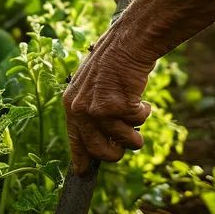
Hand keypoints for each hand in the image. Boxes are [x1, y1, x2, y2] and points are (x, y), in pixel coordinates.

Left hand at [61, 25, 154, 174]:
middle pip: (100, 150)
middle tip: (127, 143)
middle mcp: (80, 109)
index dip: (80, 157)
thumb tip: (97, 138)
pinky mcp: (120, 106)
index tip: (81, 171)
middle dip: (116, 152)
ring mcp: (100, 109)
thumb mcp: (89, 86)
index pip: (74, 139)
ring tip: (138, 112)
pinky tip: (141, 96)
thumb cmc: (110, 62)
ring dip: (136, 131)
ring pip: (125, 140)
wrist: (126, 42)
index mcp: (70, 103)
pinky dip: (145, 111)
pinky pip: (139, 121)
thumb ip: (88, 109)